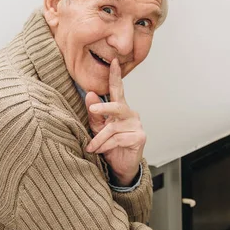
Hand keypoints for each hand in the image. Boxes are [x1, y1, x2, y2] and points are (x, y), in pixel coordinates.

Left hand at [85, 59, 145, 185]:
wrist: (120, 167)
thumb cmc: (110, 146)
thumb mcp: (98, 129)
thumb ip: (94, 113)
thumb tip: (90, 95)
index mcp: (120, 109)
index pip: (118, 89)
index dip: (115, 75)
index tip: (113, 61)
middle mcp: (130, 114)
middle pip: (117, 106)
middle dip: (104, 108)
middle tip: (92, 109)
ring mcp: (136, 125)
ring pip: (113, 128)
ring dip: (99, 139)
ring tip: (91, 147)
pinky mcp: (139, 137)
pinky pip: (117, 139)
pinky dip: (106, 146)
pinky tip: (101, 151)